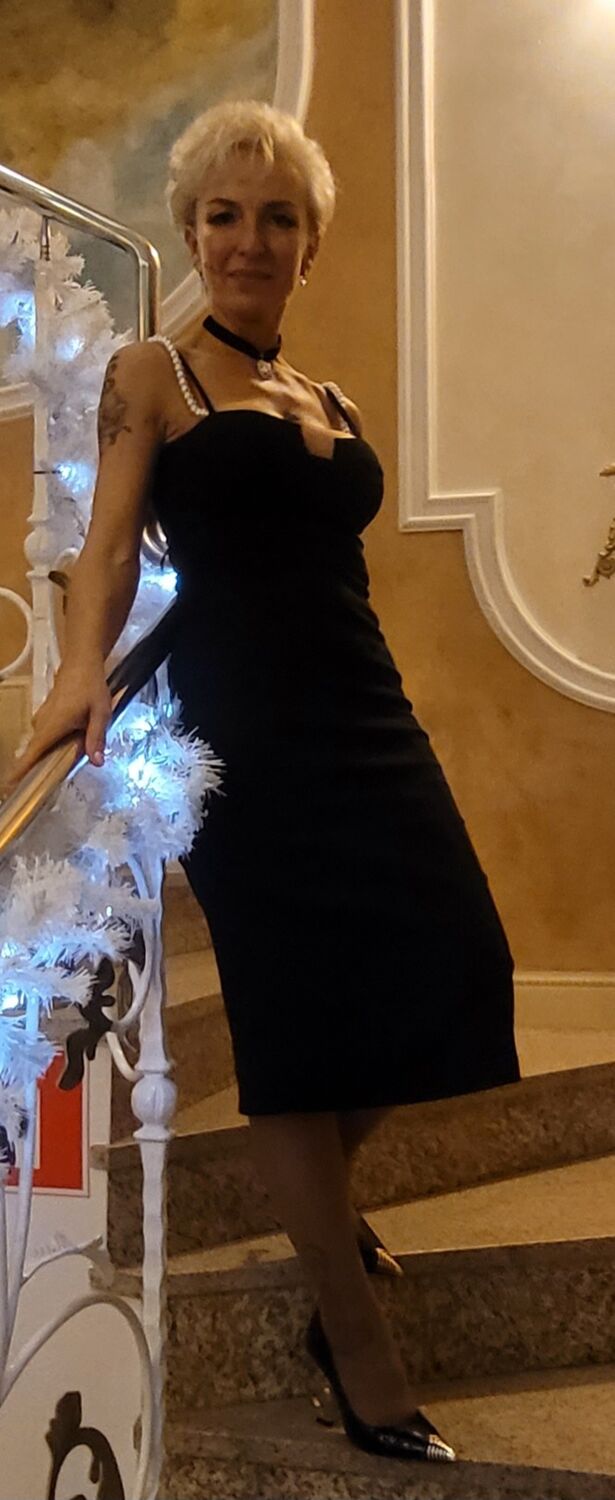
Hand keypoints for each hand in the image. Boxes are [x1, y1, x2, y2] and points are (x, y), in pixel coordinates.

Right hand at [5, 666, 112, 793]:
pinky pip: (45, 737)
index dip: (21, 771)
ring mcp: (42, 719)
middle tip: (30, 788)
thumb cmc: (91, 686)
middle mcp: (42, 724)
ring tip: (50, 774)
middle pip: (36, 753)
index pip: (32, 753)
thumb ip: (97, 737)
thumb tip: (97, 762)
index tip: (10, 787)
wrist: (81, 662)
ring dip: (45, 758)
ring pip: (42, 745)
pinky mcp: (46, 716)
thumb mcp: (100, 712)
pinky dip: (50, 746)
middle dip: (34, 771)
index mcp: (52, 726)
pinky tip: (64, 750)